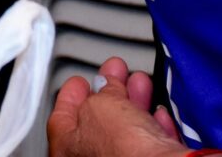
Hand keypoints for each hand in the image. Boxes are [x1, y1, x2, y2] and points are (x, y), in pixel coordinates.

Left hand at [46, 57, 180, 156]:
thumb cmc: (122, 147)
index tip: (81, 81)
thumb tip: (106, 84)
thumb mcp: (104, 103)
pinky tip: (158, 112)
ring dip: (134, 102)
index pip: (62, 117)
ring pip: (126, 131)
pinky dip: (155, 126)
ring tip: (140, 82)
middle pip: (98, 121)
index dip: (72, 94)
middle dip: (110, 92)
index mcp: (67, 147)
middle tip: (115, 73)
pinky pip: (150, 145)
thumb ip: (102, 90)